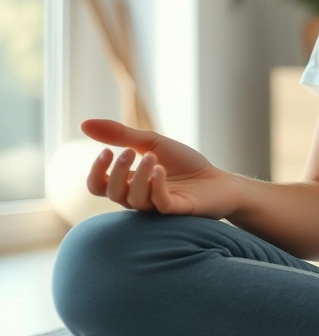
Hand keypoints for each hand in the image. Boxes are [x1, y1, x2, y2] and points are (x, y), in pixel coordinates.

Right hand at [81, 119, 238, 219]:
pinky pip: (158, 203)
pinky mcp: (176, 211)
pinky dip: (156, 185)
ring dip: (139, 175)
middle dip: (118, 171)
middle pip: (112, 193)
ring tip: (153, 157)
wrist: (218, 180)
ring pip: (133, 199)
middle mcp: (138, 198)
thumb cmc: (185, 164)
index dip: (96, 171)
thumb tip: (83, 125)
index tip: (106, 151)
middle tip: (129, 152)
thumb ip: (121, 135)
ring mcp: (156, 206)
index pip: (97, 185)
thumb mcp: (152, 143)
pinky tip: (160, 170)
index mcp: (129, 184)